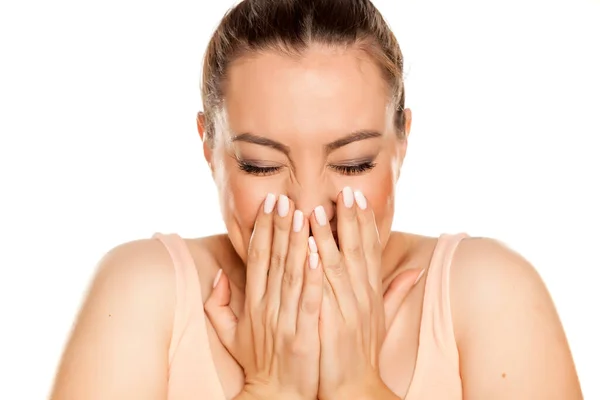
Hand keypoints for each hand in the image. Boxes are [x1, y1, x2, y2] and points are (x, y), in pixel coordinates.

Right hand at [205, 194, 323, 399]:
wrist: (276, 395)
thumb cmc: (256, 361)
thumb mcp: (230, 334)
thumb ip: (217, 305)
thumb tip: (217, 276)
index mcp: (253, 303)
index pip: (257, 258)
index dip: (263, 230)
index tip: (270, 205)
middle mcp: (266, 307)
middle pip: (274, 259)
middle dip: (280, 227)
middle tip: (286, 198)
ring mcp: (284, 321)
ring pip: (291, 274)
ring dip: (297, 243)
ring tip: (303, 215)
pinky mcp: (304, 335)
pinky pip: (308, 301)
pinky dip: (312, 277)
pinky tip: (318, 254)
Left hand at [309, 187, 421, 399]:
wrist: (354, 387)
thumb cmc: (362, 350)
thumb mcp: (382, 318)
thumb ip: (396, 292)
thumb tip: (417, 271)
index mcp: (372, 292)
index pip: (370, 250)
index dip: (365, 223)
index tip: (359, 197)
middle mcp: (362, 297)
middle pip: (357, 251)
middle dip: (351, 220)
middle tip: (344, 191)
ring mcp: (347, 310)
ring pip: (337, 265)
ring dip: (328, 236)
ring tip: (316, 211)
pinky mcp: (330, 324)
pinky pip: (323, 291)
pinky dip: (317, 269)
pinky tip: (308, 249)